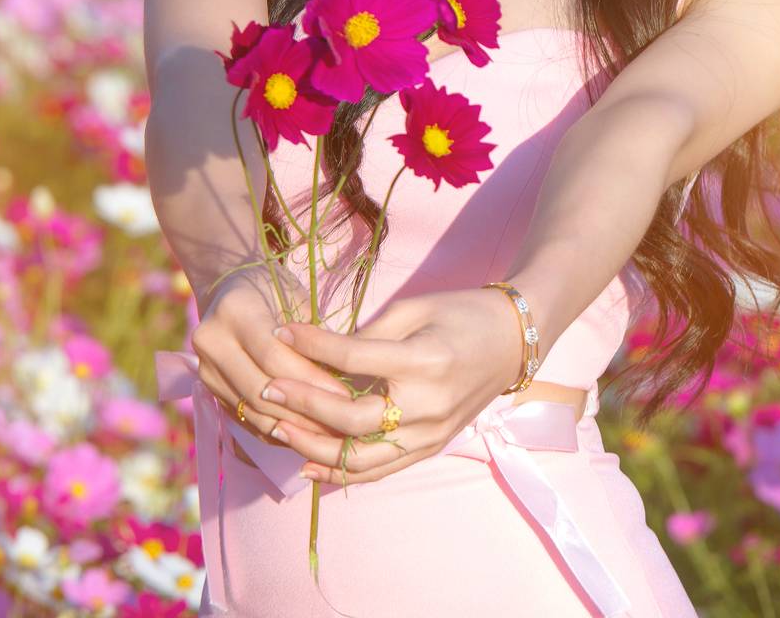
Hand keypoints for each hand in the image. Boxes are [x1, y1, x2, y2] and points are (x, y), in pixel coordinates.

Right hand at [190, 270, 357, 450]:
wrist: (228, 289)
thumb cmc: (274, 287)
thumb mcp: (296, 298)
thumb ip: (312, 337)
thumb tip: (344, 379)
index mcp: (234, 310)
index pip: (274, 357)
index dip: (311, 379)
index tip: (344, 394)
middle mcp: (211, 341)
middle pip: (260, 389)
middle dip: (303, 410)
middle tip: (340, 422)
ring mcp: (205, 369)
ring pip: (251, 410)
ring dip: (291, 427)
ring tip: (327, 433)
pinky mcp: (209, 389)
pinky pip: (245, 418)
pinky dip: (275, 429)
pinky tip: (304, 433)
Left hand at [258, 287, 523, 484]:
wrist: (513, 339)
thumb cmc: (462, 312)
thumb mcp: (415, 309)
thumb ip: (369, 335)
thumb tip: (322, 355)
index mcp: (422, 361)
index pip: (353, 359)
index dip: (312, 346)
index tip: (281, 332)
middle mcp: (426, 406)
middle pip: (351, 418)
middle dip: (303, 404)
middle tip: (266, 388)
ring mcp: (430, 434)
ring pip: (362, 457)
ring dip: (315, 446)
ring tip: (278, 430)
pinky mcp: (431, 447)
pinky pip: (380, 470)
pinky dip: (343, 472)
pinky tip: (310, 464)